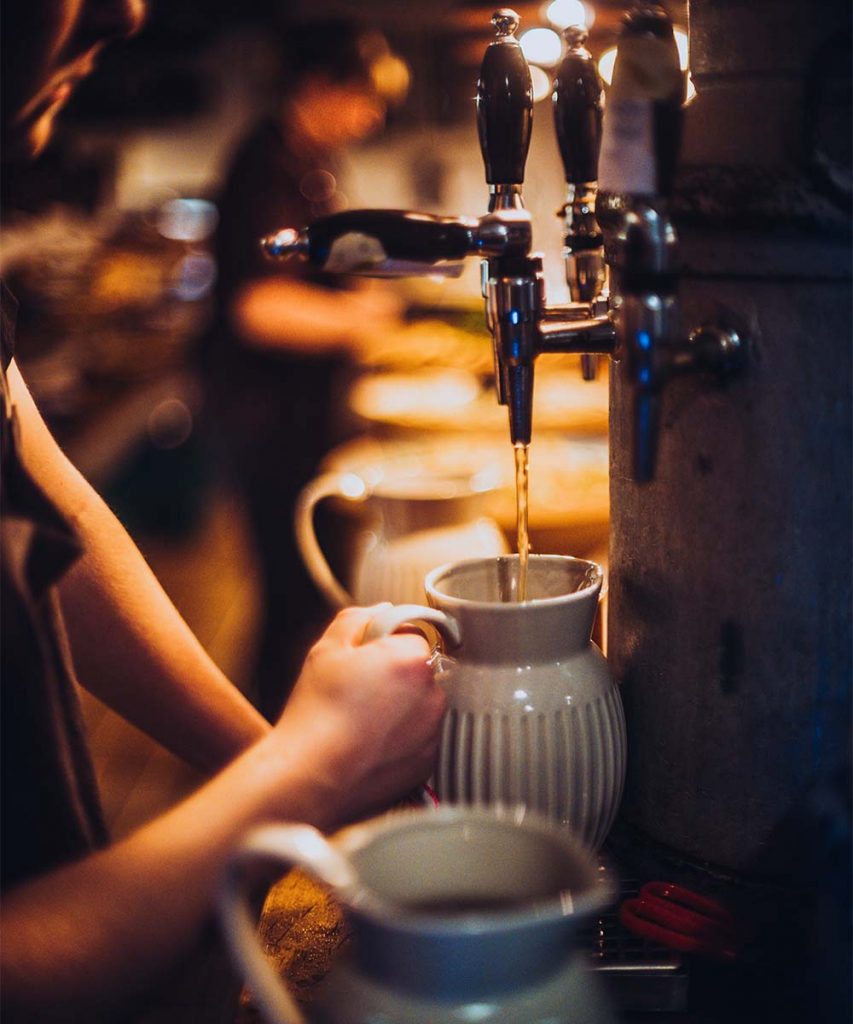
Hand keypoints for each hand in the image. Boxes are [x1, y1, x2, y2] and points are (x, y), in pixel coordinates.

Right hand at [274, 607, 445, 825]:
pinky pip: (418, 739)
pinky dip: (400, 739)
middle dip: (394, 676)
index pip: (411, 635)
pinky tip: (368, 745)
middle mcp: (433, 694)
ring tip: (360, 723)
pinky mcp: (428, 763)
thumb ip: (359, 619)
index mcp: (412, 659)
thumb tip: (382, 612)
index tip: (362, 661)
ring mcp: (433, 732)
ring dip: (400, 707)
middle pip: (418, 671)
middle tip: (357, 693)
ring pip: (420, 705)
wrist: (310, 778)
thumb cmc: (316, 713)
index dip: (383, 644)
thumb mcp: (327, 649)